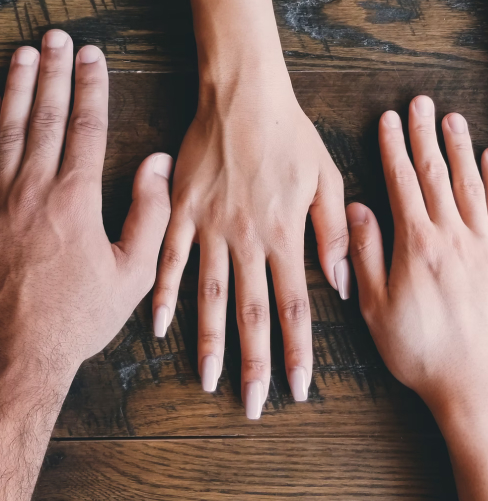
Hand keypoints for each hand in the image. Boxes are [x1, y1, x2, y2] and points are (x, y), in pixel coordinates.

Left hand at [0, 29, 172, 376]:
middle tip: (57, 36)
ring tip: (25, 51)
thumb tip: (156, 163)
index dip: (91, 85)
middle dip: (54, 70)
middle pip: (45, 115)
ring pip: (7, 128)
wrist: (11, 356)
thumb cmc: (75, 319)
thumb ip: (149, 214)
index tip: (94, 55)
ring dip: (17, 85)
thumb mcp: (131, 275)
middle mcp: (32, 189)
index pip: (85, 126)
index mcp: (75, 199)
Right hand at [152, 63, 348, 418]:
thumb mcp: (326, 177)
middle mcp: (246, 239)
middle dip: (254, 363)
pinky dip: (164, 293)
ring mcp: (209, 226)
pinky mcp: (181, 210)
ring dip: (209, 341)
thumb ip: (333, 234)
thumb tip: (340, 284)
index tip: (296, 388)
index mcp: (284, 234)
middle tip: (252, 405)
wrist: (241, 96)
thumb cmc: (289, 133)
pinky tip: (159, 326)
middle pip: (251, 312)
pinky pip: (170, 258)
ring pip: (208, 295)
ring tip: (209, 379)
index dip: (297, 352)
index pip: (294, 307)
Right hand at [347, 96, 487, 427]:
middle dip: (426, 136)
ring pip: (471, 185)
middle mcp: (453, 237)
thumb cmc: (420, 351)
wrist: (477, 388)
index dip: (394, 148)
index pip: (402, 183)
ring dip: (461, 149)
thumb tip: (356, 210)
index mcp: (417, 245)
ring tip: (454, 119)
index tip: (389, 120)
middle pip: (437, 174)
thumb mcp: (375, 307)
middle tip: (422, 103)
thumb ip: (365, 254)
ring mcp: (484, 247)